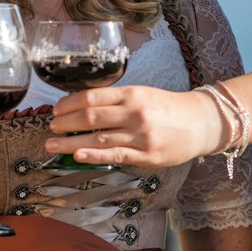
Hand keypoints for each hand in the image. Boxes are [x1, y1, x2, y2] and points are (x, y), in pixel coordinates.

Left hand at [47, 85, 227, 169]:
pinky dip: (93, 156)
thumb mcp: (143, 94)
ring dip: (70, 142)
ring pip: (98, 138)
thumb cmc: (168, 108)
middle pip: (90, 117)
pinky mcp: (146, 155)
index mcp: (132, 94)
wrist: (200, 122)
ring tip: (53, 144)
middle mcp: (134, 113)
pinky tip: (77, 155)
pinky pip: (115, 155)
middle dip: (65, 123)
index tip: (56, 110)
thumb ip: (117, 100)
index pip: (92, 97)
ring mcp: (140, 135)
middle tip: (51, 127)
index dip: (69, 104)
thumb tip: (84, 107)